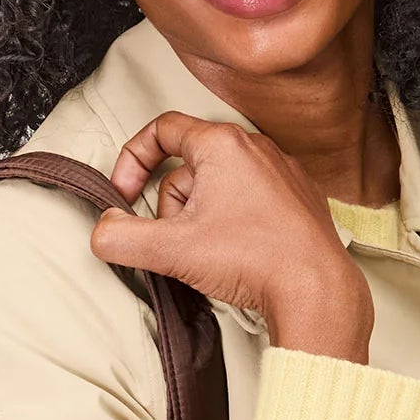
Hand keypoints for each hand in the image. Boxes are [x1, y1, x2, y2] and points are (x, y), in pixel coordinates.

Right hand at [89, 110, 374, 356]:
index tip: (124, 196)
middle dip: (172, 206)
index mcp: (223, 145)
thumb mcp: (170, 251)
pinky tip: (239, 253)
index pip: (162, 130)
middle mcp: (256, 148)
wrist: (315, 290)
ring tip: (214, 253)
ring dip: (202, 217)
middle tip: (178, 241)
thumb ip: (120, 238)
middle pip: (189, 166)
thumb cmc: (252, 260)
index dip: (132, 160)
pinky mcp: (299, 197)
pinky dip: (234, 222)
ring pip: (219, 186)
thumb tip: (104, 230)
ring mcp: (282, 171)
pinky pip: (250, 200)